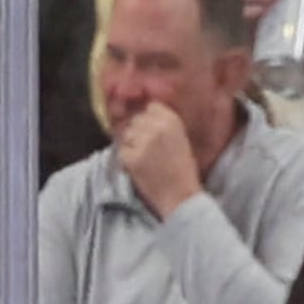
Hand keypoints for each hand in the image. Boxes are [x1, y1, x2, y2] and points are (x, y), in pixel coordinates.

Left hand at [112, 104, 204, 219]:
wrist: (181, 196)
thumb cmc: (181, 170)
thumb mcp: (179, 138)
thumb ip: (163, 124)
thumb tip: (142, 114)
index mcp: (172, 120)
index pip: (150, 107)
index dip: (148, 120)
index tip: (152, 133)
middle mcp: (158, 127)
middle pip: (136, 120)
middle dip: (138, 133)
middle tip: (147, 151)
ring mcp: (144, 142)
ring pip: (126, 135)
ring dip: (131, 146)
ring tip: (144, 160)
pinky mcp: (132, 158)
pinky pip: (121, 152)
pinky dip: (126, 160)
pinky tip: (140, 169)